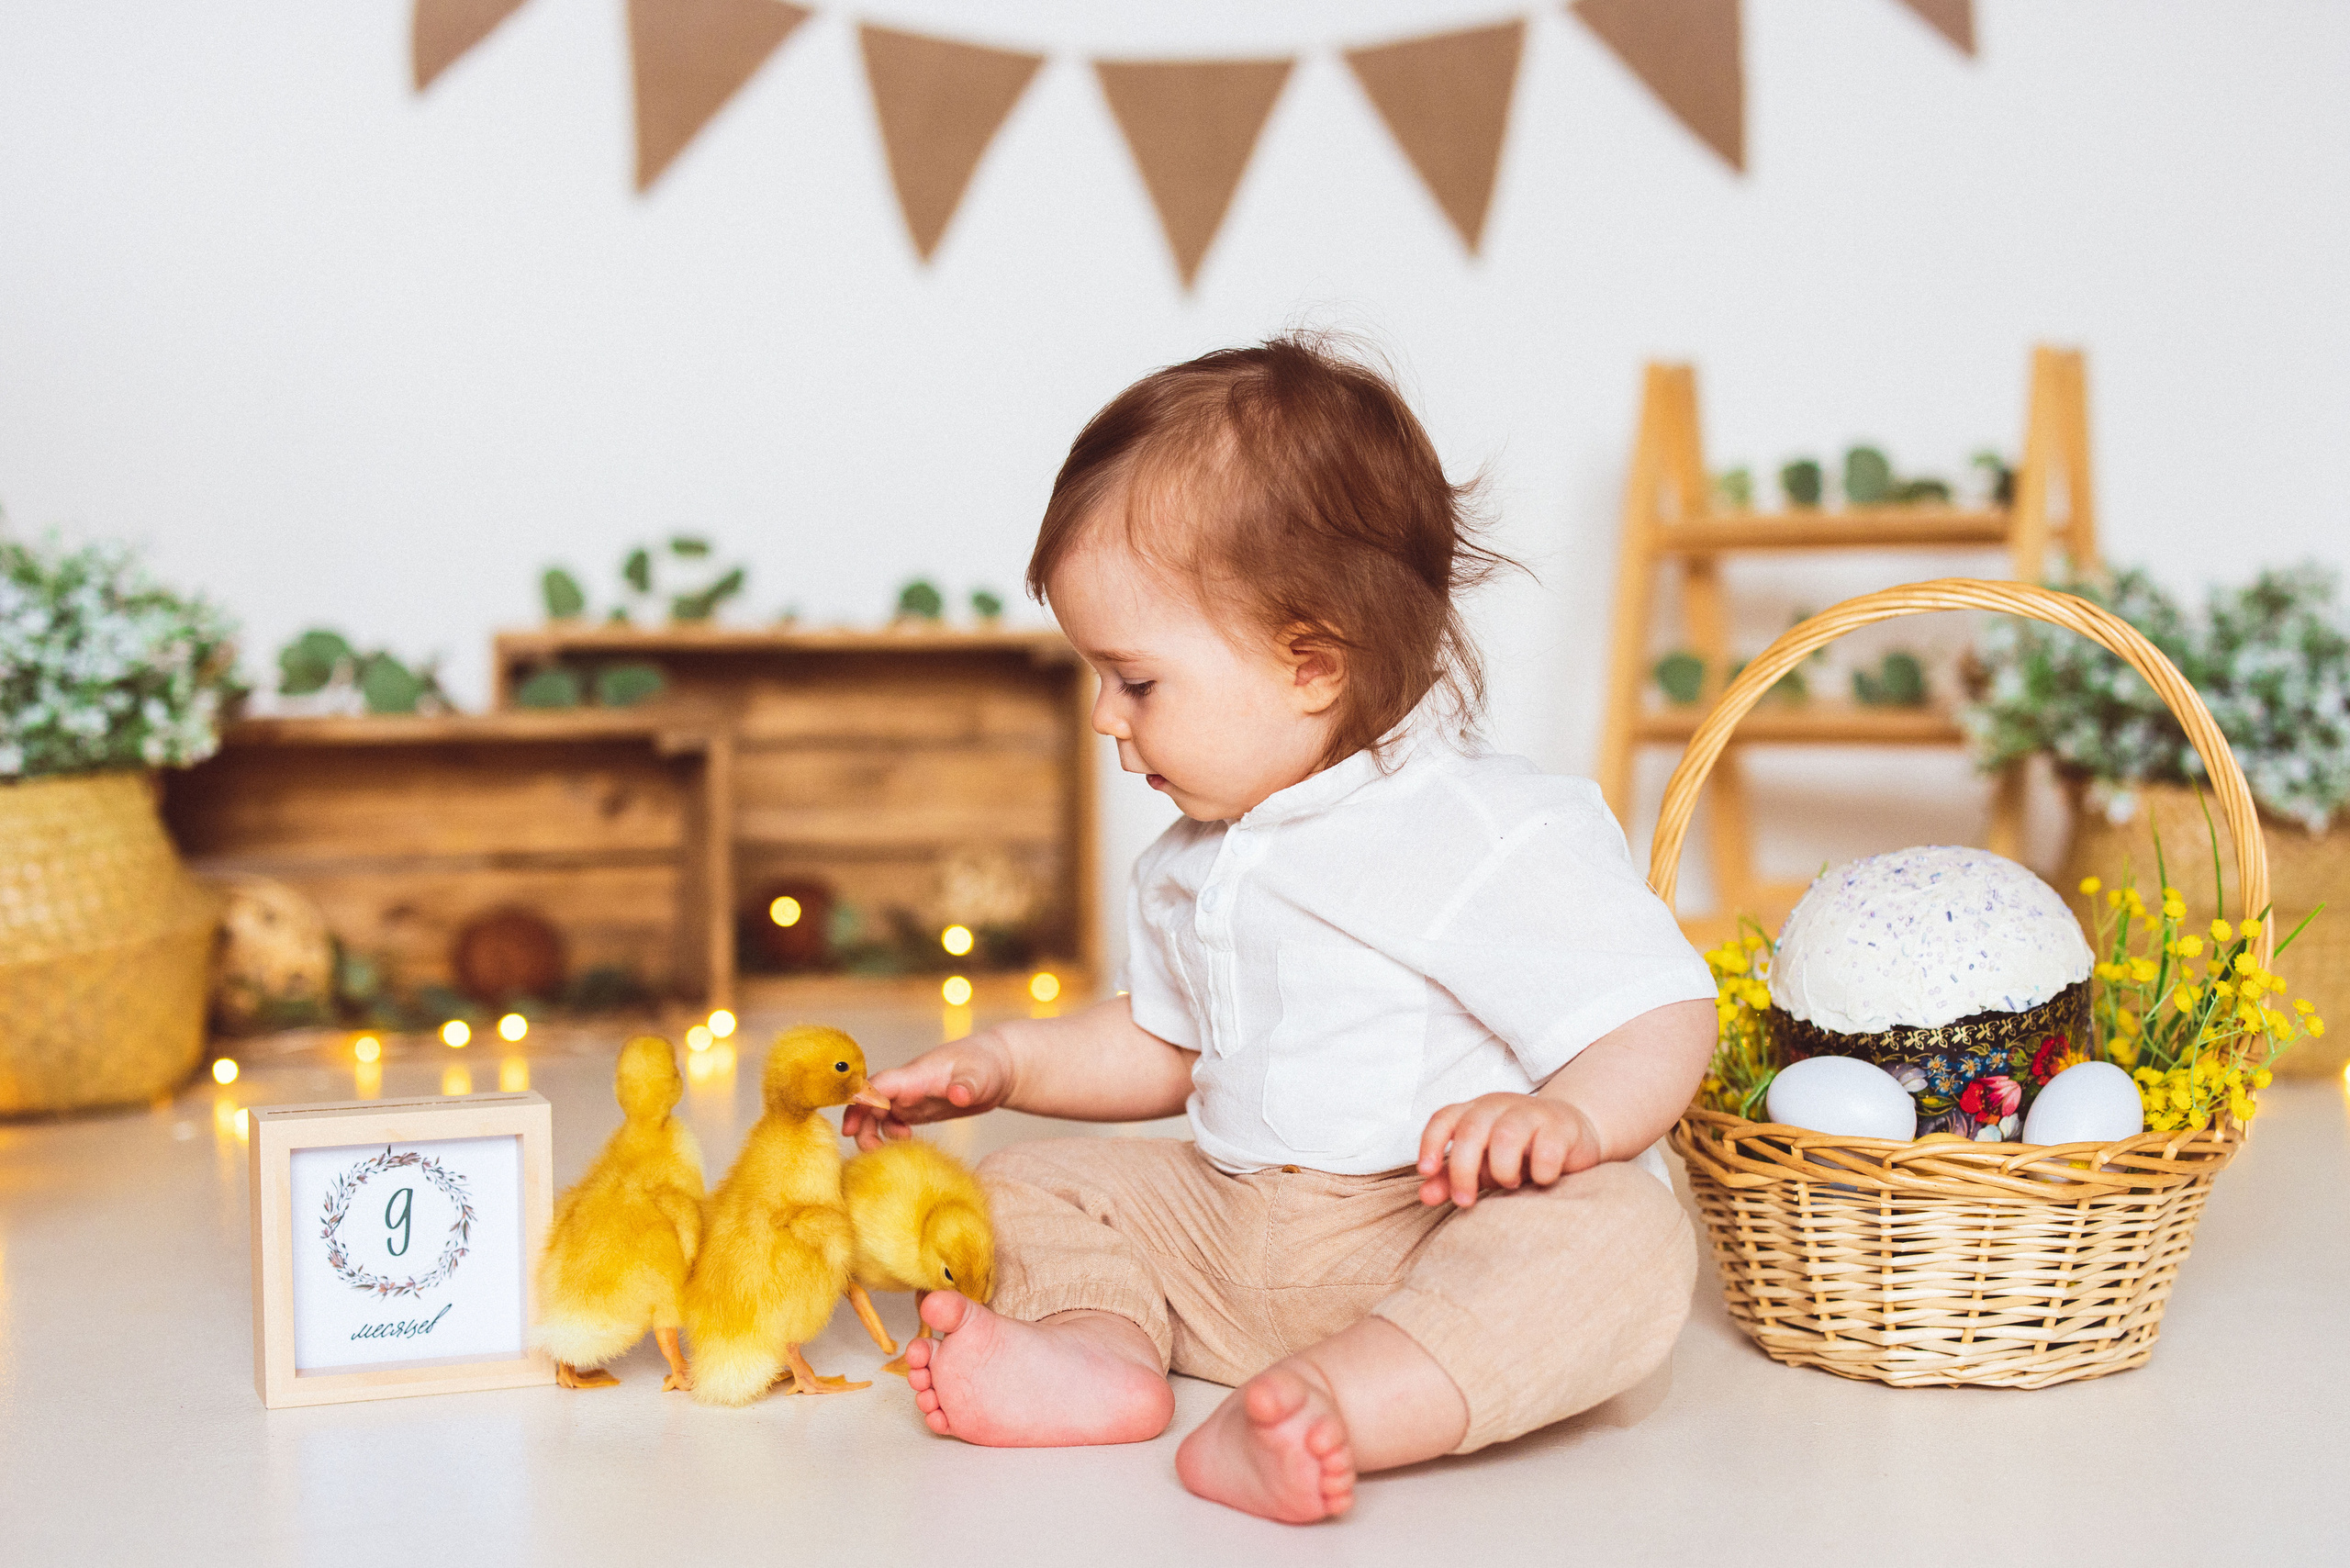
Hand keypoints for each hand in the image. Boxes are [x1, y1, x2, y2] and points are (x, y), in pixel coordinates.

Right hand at [843, 1030, 1016, 1149]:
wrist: (1000, 1066)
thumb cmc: (989, 1066)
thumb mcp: (981, 1077)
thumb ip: (967, 1086)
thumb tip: (958, 1095)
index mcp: (916, 1075)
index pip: (878, 1086)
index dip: (859, 1104)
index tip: (849, 1129)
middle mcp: (907, 1085)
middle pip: (870, 1103)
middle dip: (862, 1128)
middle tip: (875, 1153)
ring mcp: (911, 1096)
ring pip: (878, 1114)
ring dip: (875, 1134)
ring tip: (894, 1152)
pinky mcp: (918, 1108)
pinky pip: (892, 1121)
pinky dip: (891, 1136)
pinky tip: (909, 1145)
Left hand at [1416, 1093, 1598, 1208]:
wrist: (1571, 1133)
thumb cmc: (1518, 1151)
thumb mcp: (1481, 1165)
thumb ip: (1452, 1179)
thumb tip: (1424, 1196)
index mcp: (1474, 1112)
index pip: (1444, 1118)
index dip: (1431, 1143)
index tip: (1426, 1171)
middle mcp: (1499, 1106)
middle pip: (1471, 1129)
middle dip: (1463, 1170)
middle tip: (1465, 1201)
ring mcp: (1531, 1112)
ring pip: (1506, 1134)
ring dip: (1502, 1168)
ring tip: (1510, 1184)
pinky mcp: (1561, 1127)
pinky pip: (1547, 1147)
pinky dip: (1540, 1170)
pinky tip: (1542, 1179)